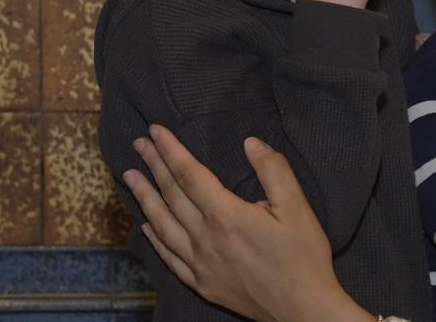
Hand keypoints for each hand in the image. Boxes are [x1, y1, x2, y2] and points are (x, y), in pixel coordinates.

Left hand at [123, 125, 373, 321]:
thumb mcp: (298, 207)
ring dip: (145, 198)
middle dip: (154, 167)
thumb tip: (251, 143)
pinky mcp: (203, 283)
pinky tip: (147, 226)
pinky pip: (169, 257)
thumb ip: (274, 171)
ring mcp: (200, 264)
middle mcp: (205, 239)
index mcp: (227, 216)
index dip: (171, 151)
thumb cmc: (304, 256)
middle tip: (138, 144)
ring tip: (131, 177)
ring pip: (163, 225)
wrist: (303, 308)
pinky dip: (155, 238)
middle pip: (172, 196)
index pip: (190, 175)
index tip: (155, 131)